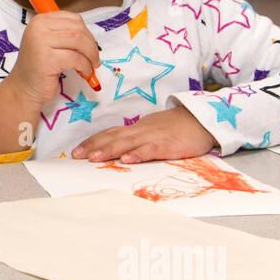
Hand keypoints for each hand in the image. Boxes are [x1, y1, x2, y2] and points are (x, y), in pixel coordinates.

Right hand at [3, 11, 100, 106]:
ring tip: (91, 65)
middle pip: (78, 29)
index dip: (87, 32)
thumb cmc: (39, 66)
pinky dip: (85, 66)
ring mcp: (41, 42)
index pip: (73, 18)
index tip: (90, 44)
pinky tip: (84, 72)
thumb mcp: (49, 43)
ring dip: (91, 55)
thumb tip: (90, 36)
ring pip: (79, 42)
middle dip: (91, 44)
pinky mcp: (47, 59)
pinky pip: (75, 58)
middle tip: (95, 57)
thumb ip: (65, 33)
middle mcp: (38, 28)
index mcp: (40, 21)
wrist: (24, 87)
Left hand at [71, 106, 217, 162]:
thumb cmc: (176, 128)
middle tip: (77, 156)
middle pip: (113, 137)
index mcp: (136, 128)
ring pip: (128, 143)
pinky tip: (127, 160)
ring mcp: (154, 136)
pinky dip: (138, 154)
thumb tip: (115, 149)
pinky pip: (151, 149)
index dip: (92, 141)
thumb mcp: (151, 131)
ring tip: (93, 158)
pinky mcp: (169, 144)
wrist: (203, 119)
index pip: (110, 133)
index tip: (76, 151)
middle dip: (93, 147)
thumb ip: (135, 139)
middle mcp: (141, 130)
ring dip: (109, 150)